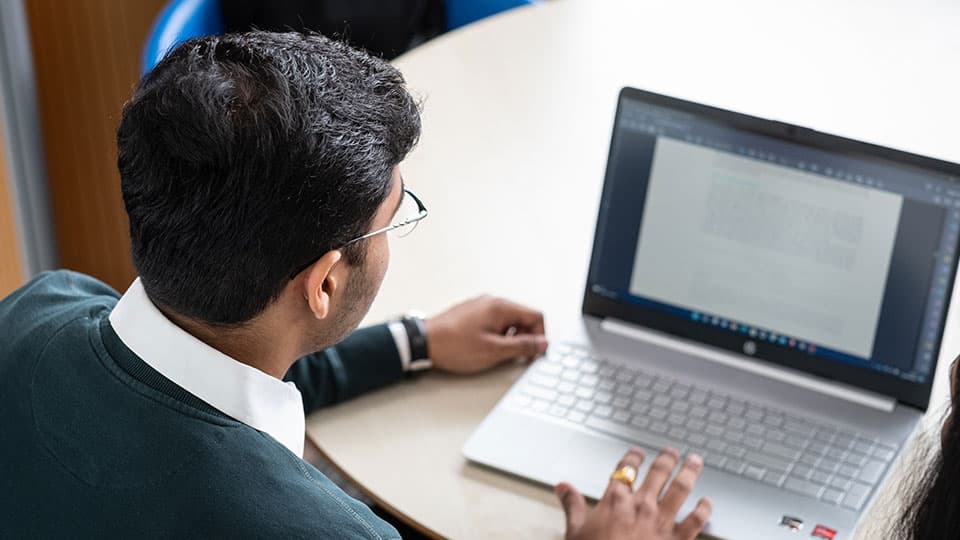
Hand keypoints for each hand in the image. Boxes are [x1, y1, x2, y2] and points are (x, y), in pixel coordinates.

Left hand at [423, 295, 547, 373]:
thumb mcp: (494, 351)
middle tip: (516, 357)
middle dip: (524, 338)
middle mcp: (492, 302)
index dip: (539, 337)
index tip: (534, 353)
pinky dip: (497, 335)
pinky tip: (485, 348)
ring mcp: (481, 306)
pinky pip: (494, 322)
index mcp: (501, 306)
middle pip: (523, 318)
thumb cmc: (454, 346)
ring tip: (497, 354)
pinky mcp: (472, 314)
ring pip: (508, 321)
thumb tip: (542, 344)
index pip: (535, 316)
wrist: (424, 342)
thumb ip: (522, 346)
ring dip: (510, 338)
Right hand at [556, 447, 711, 539]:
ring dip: (689, 472)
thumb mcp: (575, 532)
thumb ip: (572, 506)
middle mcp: (642, 506)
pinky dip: (703, 509)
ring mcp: (662, 522)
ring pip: (681, 489)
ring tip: (695, 461)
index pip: (625, 469)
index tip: (637, 452)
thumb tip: (562, 487)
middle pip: (658, 473)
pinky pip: (695, 520)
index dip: (632, 457)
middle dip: (666, 458)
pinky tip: (707, 502)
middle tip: (671, 450)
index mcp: (616, 501)